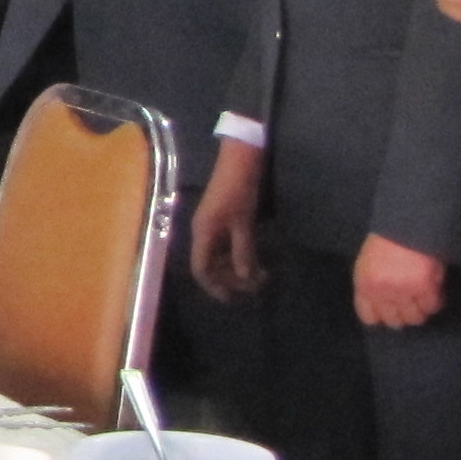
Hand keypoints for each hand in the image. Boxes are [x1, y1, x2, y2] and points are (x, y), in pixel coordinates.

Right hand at [188, 143, 265, 302]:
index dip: (214, 286)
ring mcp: (211, 227)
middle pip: (209, 266)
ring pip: (218, 257)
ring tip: (260, 275)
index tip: (233, 299)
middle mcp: (202, 233)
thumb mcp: (244, 222)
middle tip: (257, 285)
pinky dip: (238, 256)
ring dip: (236, 269)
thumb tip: (246, 278)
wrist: (240, 161)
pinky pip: (225, 247)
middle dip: (230, 279)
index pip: (200, 269)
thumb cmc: (239, 190)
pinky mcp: (221, 221)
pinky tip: (254, 260)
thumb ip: (243, 251)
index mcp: (202, 233)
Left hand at [351, 233, 448, 329]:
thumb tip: (382, 305)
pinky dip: (435, 302)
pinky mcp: (425, 287)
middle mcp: (382, 292)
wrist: (407, 223)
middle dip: (403, 316)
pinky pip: (432, 306)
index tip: (389, 315)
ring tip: (423, 299)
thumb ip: (372, 284)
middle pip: (394, 320)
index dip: (380, 317)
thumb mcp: (368, 262)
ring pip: (415, 317)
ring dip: (420, 311)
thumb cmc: (387, 239)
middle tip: (410, 306)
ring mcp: (404, 291)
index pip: (369, 315)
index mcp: (364, 284)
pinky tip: (434, 291)